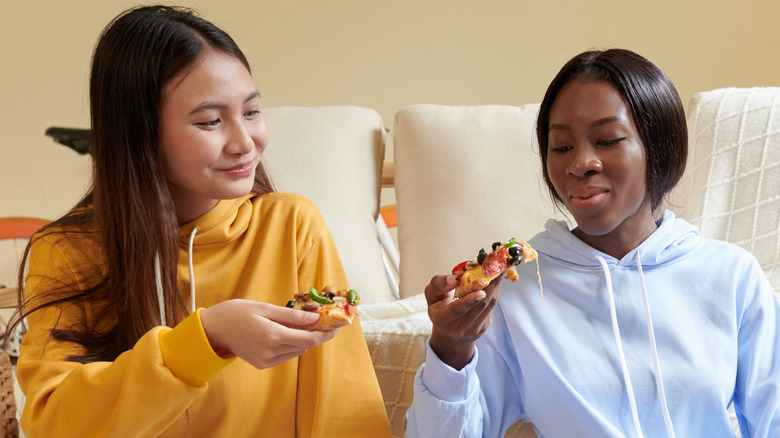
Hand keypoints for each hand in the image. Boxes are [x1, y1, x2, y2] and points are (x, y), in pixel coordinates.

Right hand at [200, 299, 338, 368]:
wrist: (213, 329)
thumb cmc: (237, 313)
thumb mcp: (265, 308)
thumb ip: (291, 315)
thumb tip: (314, 318)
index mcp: (272, 336)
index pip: (309, 339)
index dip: (326, 333)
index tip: (337, 324)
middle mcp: (270, 352)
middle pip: (305, 346)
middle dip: (318, 334)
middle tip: (328, 321)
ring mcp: (266, 360)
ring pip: (297, 351)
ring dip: (305, 339)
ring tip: (308, 323)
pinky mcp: (263, 364)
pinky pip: (286, 355)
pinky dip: (292, 344)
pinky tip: (289, 332)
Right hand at [426, 274, 501, 369]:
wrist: (449, 335)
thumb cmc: (439, 310)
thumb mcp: (431, 296)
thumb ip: (438, 284)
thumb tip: (455, 278)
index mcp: (442, 319)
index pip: (457, 309)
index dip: (469, 301)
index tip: (481, 291)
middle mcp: (459, 328)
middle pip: (479, 305)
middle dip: (490, 285)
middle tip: (498, 267)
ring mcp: (474, 330)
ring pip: (489, 305)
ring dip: (496, 285)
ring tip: (500, 269)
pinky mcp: (484, 327)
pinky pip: (491, 306)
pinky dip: (495, 291)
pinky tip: (496, 280)